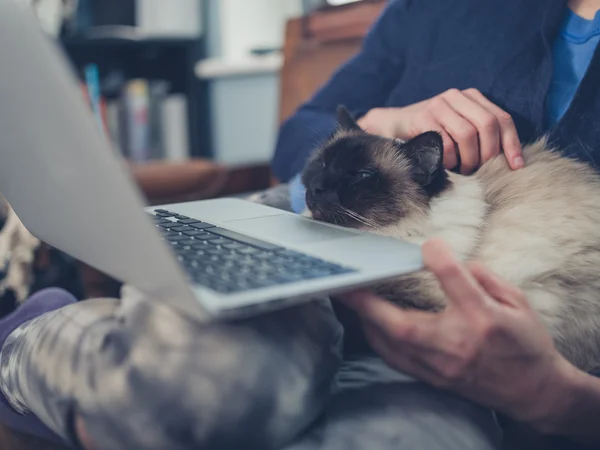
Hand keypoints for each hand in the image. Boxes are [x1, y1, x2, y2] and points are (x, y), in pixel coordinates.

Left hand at [339, 239, 576, 428]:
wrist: (534, 392)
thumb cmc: (526, 343)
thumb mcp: (518, 302)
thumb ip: (484, 278)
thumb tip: (451, 262)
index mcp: (483, 318)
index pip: (453, 279)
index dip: (436, 256)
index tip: (428, 245)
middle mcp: (457, 344)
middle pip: (401, 323)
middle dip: (366, 302)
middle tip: (346, 282)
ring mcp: (441, 366)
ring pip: (390, 345)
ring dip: (366, 320)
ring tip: (353, 299)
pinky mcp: (434, 378)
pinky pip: (394, 359)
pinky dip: (377, 339)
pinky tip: (370, 324)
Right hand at [357, 89, 523, 173]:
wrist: (391, 125)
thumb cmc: (429, 133)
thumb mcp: (457, 128)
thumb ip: (479, 135)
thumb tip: (508, 161)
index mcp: (470, 97)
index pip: (501, 118)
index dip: (511, 143)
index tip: (516, 166)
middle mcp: (456, 96)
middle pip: (488, 124)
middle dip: (489, 152)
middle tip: (482, 171)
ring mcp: (438, 105)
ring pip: (468, 134)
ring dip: (469, 159)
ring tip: (464, 170)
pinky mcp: (422, 117)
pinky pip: (445, 143)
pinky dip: (449, 160)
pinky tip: (447, 166)